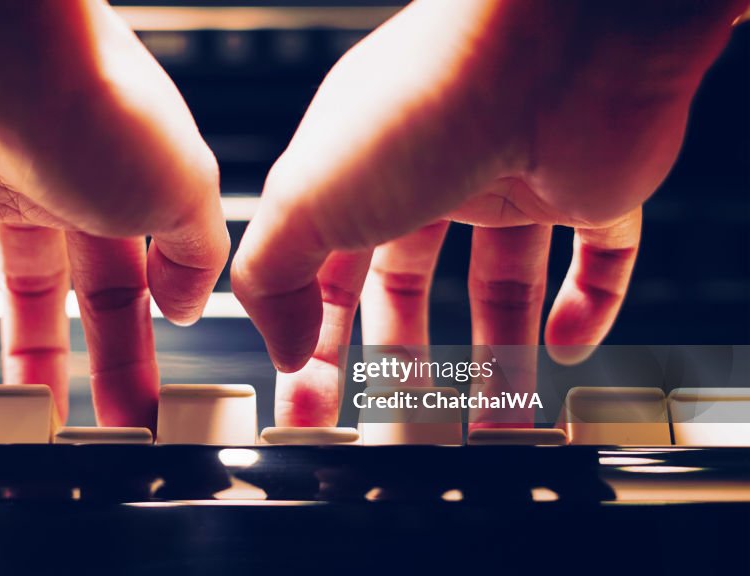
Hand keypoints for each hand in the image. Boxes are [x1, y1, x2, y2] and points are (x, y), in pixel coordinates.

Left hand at [0, 0, 228, 426]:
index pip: (112, 288)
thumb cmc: (84, 98)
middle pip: (27, 293)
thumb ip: (195, 249)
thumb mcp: (183, 186)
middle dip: (40, 363)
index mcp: (97, 178)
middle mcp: (17, 177)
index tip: (129, 413)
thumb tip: (187, 299)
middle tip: (47, 427)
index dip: (124, 355)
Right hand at [231, 0, 743, 425]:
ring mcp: (513, 177)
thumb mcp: (306, 199)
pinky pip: (596, 258)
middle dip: (402, 357)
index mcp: (356, 166)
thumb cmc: (427, 99)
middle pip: (409, 283)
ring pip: (502, 282)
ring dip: (497, 354)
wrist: (556, 46)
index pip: (324, 269)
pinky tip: (563, 346)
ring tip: (491, 419)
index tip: (312, 401)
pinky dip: (585, 306)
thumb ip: (273, 277)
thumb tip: (281, 346)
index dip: (315, 340)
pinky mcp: (589, 186)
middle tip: (401, 422)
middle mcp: (431, 169)